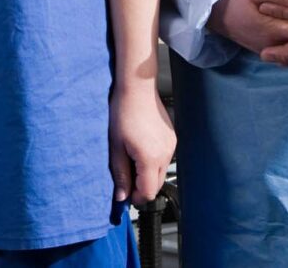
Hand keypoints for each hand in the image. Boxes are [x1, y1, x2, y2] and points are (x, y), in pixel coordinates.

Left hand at [108, 81, 175, 206]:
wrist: (137, 89)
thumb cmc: (124, 112)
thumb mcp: (116, 147)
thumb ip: (120, 175)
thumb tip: (121, 196)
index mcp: (150, 159)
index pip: (147, 193)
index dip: (135, 197)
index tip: (124, 194)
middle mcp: (165, 154)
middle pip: (156, 185)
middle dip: (140, 186)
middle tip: (125, 177)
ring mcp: (171, 146)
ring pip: (160, 172)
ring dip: (146, 173)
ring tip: (131, 156)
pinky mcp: (172, 139)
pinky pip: (164, 159)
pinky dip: (153, 161)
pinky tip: (140, 147)